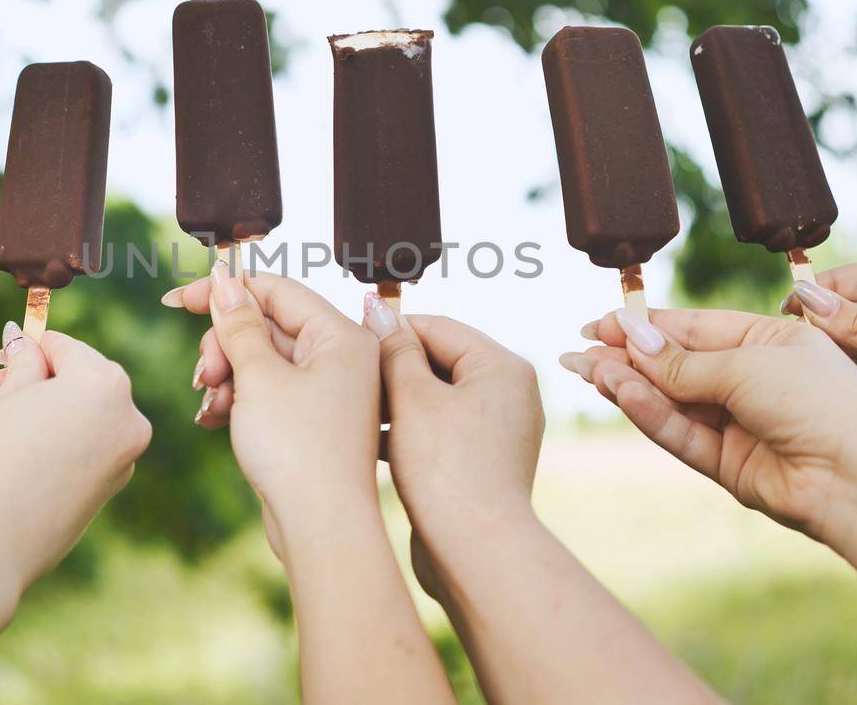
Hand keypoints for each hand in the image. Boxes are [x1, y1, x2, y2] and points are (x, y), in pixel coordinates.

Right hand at [0, 322, 150, 583]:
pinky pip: (74, 451)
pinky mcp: (107, 490)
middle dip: (19, 387)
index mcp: (107, 384)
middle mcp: (127, 420)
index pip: (65, 349)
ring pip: (68, 422)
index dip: (25, 349)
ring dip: (20, 416)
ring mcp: (122, 459)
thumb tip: (24, 339)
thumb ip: (24, 364)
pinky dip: (40, 443)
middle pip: (70, 386)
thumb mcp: (7, 400)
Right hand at [165, 264, 453, 703]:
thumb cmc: (299, 451)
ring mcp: (330, 392)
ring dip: (228, 374)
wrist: (321, 529)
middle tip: (204, 373)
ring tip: (210, 401)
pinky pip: (270, 392)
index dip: (223, 291)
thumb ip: (238, 324)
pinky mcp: (314, 422)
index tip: (176, 301)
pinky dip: (240, 399)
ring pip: (264, 360)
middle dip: (225, 344)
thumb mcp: (259, 377)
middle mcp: (344, 359)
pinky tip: (213, 419)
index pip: (276, 290)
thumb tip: (225, 280)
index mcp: (343, 336)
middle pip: (268, 325)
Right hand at [361, 304, 543, 594]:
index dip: (389, 330)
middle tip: (346, 375)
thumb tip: (378, 307)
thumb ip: (393, 350)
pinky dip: (407, 430)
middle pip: (438, 360)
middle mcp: (510, 393)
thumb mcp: (412, 399)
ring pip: (434, 398)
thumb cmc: (448, 472)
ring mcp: (499, 428)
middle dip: (391, 369)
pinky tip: (369, 440)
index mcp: (504, 366)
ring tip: (354, 408)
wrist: (475, 550)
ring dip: (394, 402)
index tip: (348, 336)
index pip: (438, 326)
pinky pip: (439, 430)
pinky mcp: (482, 460)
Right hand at [562, 307, 856, 608]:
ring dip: (629, 386)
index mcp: (769, 342)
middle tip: (577, 351)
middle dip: (626, 358)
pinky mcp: (731, 467)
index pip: (693, 329)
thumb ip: (683, 360)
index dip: (645, 326)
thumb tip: (632, 338)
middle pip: (675, 367)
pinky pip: (682, 435)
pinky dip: (650, 416)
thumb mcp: (748, 362)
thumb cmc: (824, 401)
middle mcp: (753, 383)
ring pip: (672, 403)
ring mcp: (741, 426)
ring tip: (588, 372)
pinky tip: (621, 394)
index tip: (599, 323)